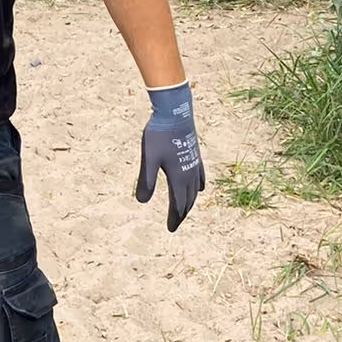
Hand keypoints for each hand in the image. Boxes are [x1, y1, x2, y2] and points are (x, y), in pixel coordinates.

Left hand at [135, 81, 204, 230]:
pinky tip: (199, 188)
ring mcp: (194, 163)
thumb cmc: (159, 135)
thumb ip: (146, 181)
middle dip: (181, 214)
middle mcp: (190, 174)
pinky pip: (200, 177)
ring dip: (190, 202)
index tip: (170, 230)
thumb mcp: (149, 159)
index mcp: (179, 178)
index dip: (174, 218)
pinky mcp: (195, 154)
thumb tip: (141, 202)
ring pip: (194, 189)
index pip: (178, 205)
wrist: (175, 112)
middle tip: (175, 224)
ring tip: (184, 209)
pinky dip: (198, 186)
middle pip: (188, 200)